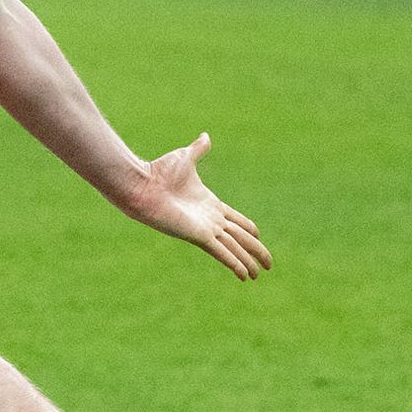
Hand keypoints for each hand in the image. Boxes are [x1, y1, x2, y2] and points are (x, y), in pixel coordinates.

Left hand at [117, 135, 273, 280]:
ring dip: (247, 262)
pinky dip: (234, 263)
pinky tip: (244, 275)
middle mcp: (210, 220)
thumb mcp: (185, 158)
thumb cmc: (159, 172)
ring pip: (234, 248)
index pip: (236, 219)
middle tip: (268, 264)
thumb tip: (205, 136)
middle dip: (255, 250)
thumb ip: (198, 150)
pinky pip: (221, 252)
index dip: (249, 228)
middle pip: (240, 237)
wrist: (144, 184)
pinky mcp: (199, 236)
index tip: (258, 235)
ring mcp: (205, 229)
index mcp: (210, 204)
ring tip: (258, 275)